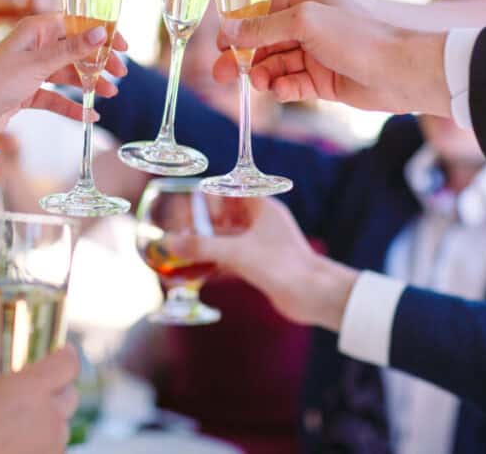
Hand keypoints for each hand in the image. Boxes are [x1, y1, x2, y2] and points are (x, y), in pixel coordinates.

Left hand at [0, 13, 127, 140]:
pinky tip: (89, 114)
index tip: (122, 45)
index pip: (76, 24)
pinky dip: (72, 105)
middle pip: (75, 49)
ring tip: (110, 93)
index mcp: (35, 30)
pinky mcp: (28, 92)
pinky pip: (56, 96)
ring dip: (90, 83)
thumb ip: (71, 50)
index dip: (101, 33)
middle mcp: (35, 46)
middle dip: (99, 61)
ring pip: (69, 73)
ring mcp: (32, 69)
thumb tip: (101, 31)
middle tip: (120, 73)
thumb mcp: (37, 64)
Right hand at [0, 347, 79, 453]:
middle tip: (33, 392)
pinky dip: (40, 442)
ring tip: (19, 424)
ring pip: (61, 423)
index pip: (68, 363)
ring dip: (47, 419)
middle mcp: (52, 414)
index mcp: (33, 388)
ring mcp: (54, 442)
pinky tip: (16, 444)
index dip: (66, 356)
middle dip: (56, 390)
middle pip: (69, 394)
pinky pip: (52, 446)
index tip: (62, 351)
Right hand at [167, 197, 356, 330]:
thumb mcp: (237, 253)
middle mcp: (262, 222)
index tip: (190, 209)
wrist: (315, 296)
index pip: (230, 188)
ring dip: (208, 243)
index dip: (210, 196)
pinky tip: (198, 271)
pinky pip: (232, 257)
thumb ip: (202, 246)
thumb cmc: (283, 267)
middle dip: (203, 222)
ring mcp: (261, 244)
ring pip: (227, 237)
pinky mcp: (261, 264)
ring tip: (184, 252)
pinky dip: (216, 261)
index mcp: (262, 207)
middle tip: (181, 232)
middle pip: (225, 214)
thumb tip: (170, 242)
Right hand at [211, 0, 450, 115]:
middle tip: (222, 74)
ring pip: (276, 65)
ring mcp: (316, 55)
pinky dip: (284, 89)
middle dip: (243, 57)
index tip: (219, 44)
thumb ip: (264, 26)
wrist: (401, 71)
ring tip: (261, 84)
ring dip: (264, 75)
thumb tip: (229, 30)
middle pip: (264, 41)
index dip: (238, 27)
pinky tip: (283, 91)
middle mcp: (310, 26)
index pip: (261, 10)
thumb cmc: (358, 37)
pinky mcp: (323, 81)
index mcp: (306, 2)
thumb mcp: (305, 22)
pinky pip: (293, 85)